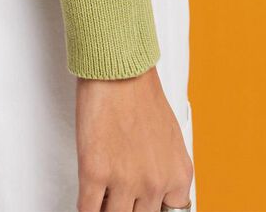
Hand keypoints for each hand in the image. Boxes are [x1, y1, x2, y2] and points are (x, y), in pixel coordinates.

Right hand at [75, 64, 193, 211]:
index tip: (139, 203)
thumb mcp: (169, 138)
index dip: (150, 207)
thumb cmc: (140, 93)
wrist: (118, 68)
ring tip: (103, 193)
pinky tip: (88, 198)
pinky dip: (87, 208)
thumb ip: (164, 169)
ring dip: (106, 206)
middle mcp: (155, 182)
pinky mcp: (95, 173)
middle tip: (119, 193)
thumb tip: (153, 189)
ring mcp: (125, 180)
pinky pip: (88, 210)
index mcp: (178, 174)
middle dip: (128, 205)